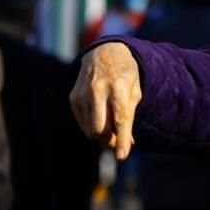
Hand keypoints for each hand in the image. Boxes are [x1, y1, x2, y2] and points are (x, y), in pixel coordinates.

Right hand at [69, 43, 141, 159]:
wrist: (105, 53)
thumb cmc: (126, 76)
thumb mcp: (135, 91)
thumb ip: (130, 114)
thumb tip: (127, 142)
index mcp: (119, 87)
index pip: (120, 119)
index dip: (121, 140)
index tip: (122, 156)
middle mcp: (98, 90)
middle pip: (101, 128)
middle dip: (111, 140)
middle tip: (118, 141)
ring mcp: (83, 93)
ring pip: (90, 128)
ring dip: (102, 135)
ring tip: (112, 130)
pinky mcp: (73, 97)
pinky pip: (82, 123)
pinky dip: (92, 127)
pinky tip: (101, 120)